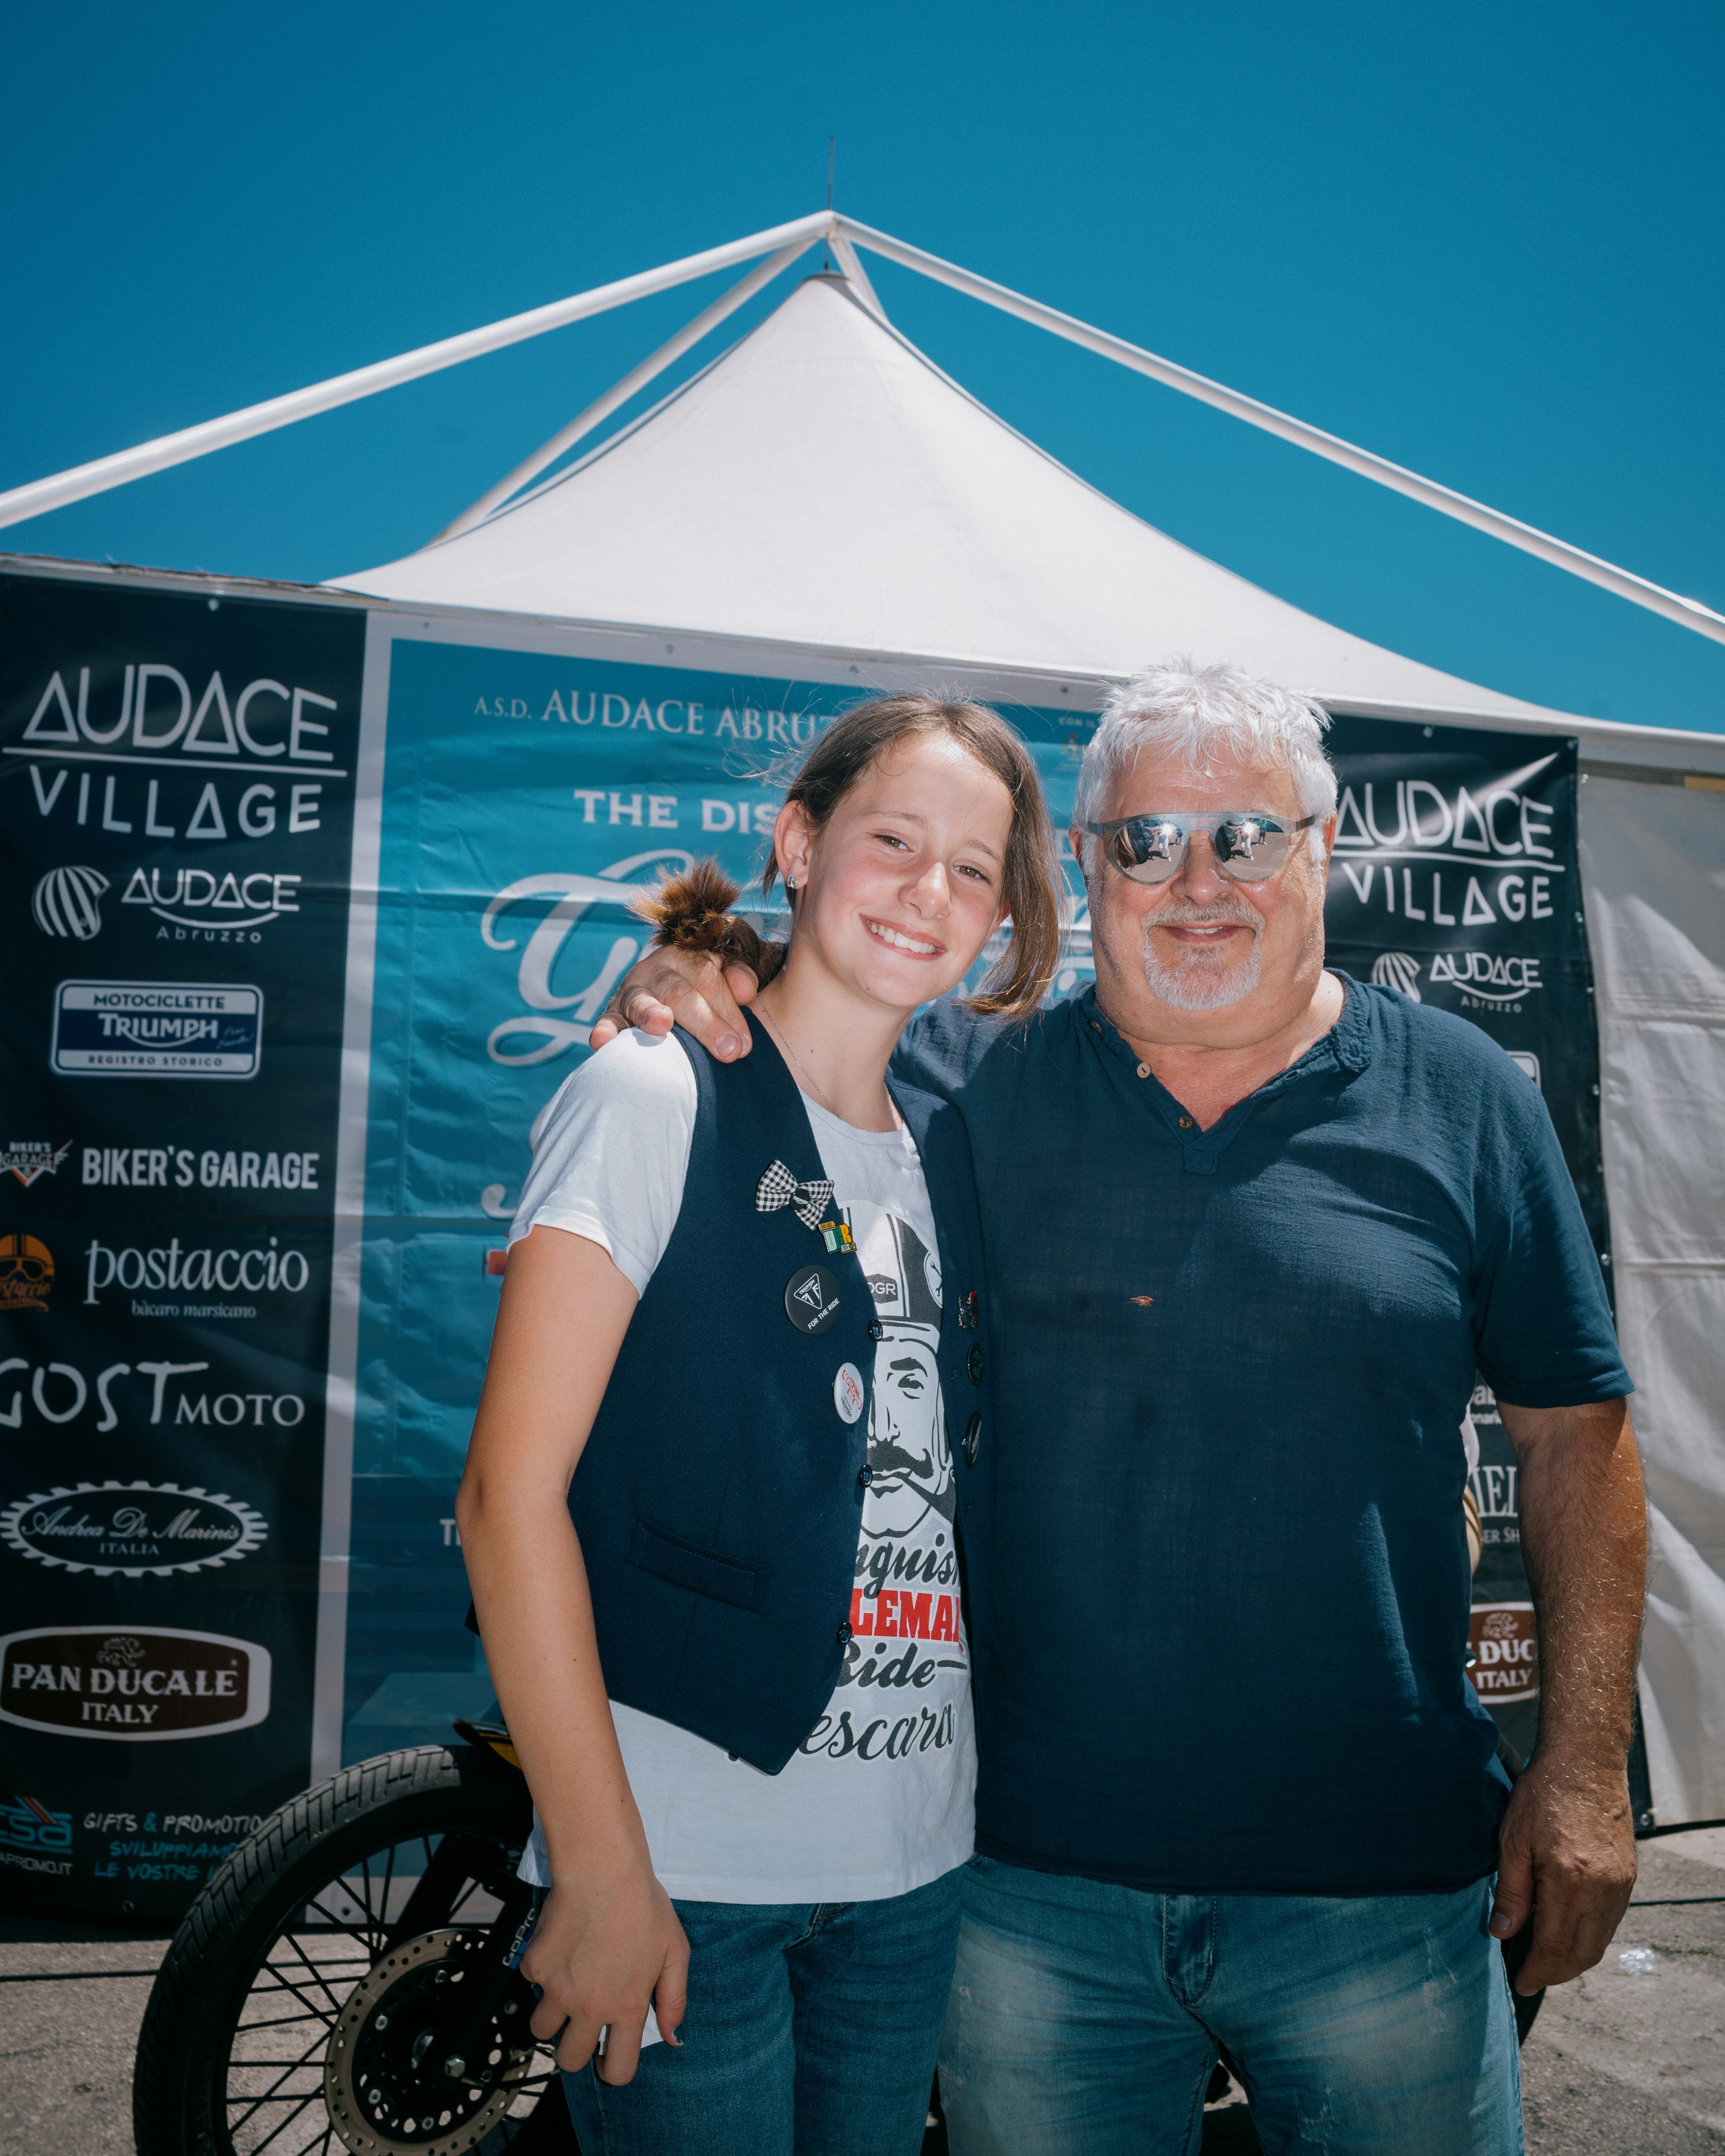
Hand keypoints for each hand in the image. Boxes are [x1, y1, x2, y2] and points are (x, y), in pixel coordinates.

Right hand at [522, 1858, 689, 2081]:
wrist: (603, 1870)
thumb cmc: (643, 1905)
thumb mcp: (675, 1951)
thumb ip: (674, 1999)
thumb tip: (672, 2038)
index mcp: (627, 2008)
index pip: (616, 2071)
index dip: (613, 2068)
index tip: (609, 2055)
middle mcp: (591, 2006)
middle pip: (568, 2061)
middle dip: (574, 2048)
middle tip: (582, 2023)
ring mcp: (559, 1990)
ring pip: (541, 2029)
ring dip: (552, 2014)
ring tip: (568, 1985)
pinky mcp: (536, 1967)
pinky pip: (531, 1983)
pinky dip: (542, 1971)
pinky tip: (560, 1947)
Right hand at [588, 946, 759, 1059]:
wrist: (678, 990)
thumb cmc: (710, 990)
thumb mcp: (729, 972)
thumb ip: (741, 975)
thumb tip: (746, 989)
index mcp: (689, 954)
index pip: (709, 977)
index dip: (728, 1010)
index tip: (744, 1044)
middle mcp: (658, 968)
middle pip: (681, 992)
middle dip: (706, 1023)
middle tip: (728, 1051)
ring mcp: (633, 991)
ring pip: (643, 1001)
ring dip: (651, 1013)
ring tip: (663, 1025)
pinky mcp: (614, 1013)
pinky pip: (609, 1020)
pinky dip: (605, 1030)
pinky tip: (603, 1041)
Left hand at [1489, 1753, 1636, 1991]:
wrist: (1586, 1763)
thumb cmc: (1543, 1795)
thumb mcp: (1512, 1840)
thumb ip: (1510, 1891)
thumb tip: (1502, 1934)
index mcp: (1568, 1883)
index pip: (1553, 1948)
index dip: (1536, 1972)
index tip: (1520, 1983)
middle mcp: (1601, 1891)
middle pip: (1582, 1954)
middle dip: (1556, 1973)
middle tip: (1531, 1976)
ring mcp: (1620, 1886)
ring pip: (1599, 1942)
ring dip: (1574, 1958)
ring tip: (1546, 1960)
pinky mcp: (1628, 1878)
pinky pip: (1610, 1922)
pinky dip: (1589, 1936)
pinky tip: (1567, 1931)